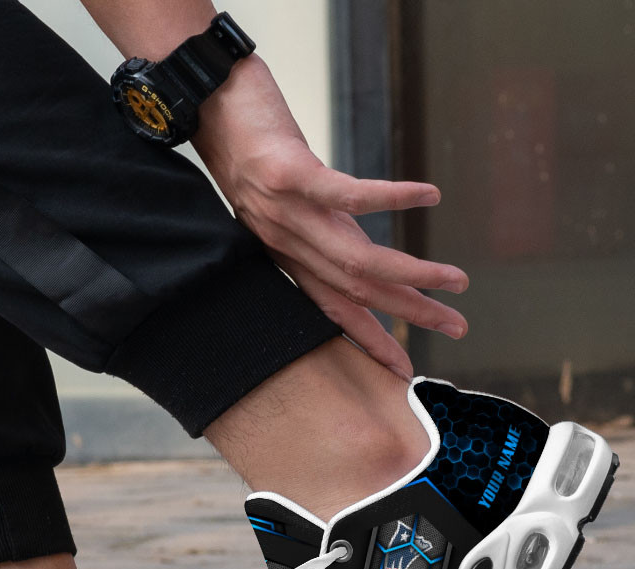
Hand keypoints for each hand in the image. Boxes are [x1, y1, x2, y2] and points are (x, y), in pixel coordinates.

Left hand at [193, 58, 467, 376]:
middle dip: (406, 314)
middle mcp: (285, 243)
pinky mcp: (288, 173)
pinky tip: (429, 196)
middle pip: (353, 291)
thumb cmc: (250, 147)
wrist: (208, 102)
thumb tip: (357, 253)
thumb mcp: (285, 200)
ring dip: (409, 274)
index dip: (368, 340)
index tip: (402, 369)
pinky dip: (390, 199)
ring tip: (455, 281)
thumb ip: (319, 229)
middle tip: (458, 327)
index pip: (332, 308)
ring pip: (354, 258)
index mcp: (287, 253)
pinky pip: (346, 195)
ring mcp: (285, 212)